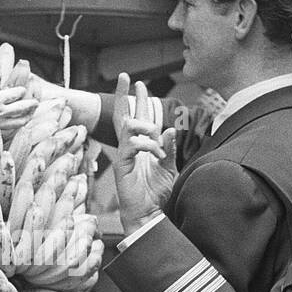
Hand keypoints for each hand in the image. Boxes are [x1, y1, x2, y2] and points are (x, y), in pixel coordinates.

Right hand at [0, 65, 29, 140]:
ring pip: (18, 120)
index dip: (21, 90)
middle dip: (29, 104)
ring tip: (30, 116)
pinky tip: (16, 127)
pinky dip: (16, 127)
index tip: (25, 88)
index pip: (15, 93)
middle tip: (36, 103)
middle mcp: (2, 111)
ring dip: (26, 117)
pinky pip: (10, 129)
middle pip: (20, 108)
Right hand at [112, 72, 176, 230]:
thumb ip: (169, 149)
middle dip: (125, 94)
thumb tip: (168, 129)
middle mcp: (130, 148)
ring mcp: (124, 156)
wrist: (149, 214)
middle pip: (123, 115)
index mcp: (141, 146)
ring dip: (146, 129)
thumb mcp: (169, 168)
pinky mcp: (122, 166)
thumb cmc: (157, 194)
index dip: (136, 99)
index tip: (138, 83)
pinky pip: (131, 145)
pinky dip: (146, 146)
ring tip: (158, 143)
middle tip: (125, 76)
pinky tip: (156, 155)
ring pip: (128, 127)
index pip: (136, 117)